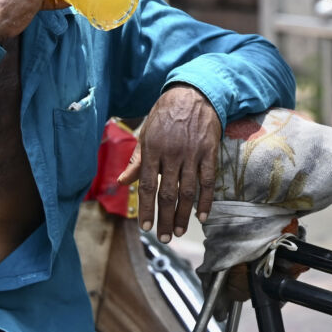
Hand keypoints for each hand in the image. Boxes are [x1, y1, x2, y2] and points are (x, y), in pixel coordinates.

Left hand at [118, 84, 220, 240]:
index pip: (146, 186)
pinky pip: (208, 181)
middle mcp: (171, 154)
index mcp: (152, 150)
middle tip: (165, 238)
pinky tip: (202, 216)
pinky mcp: (209, 152)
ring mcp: (192, 154)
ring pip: (188, 191)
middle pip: (167, 193)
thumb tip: (123, 181)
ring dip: (184, 215)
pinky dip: (206, 200)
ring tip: (180, 231)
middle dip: (165, 219)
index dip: (145, 209)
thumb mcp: (146, 133)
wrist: (193, 94)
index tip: (144, 227)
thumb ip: (136, 160)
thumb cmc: (165, 115)